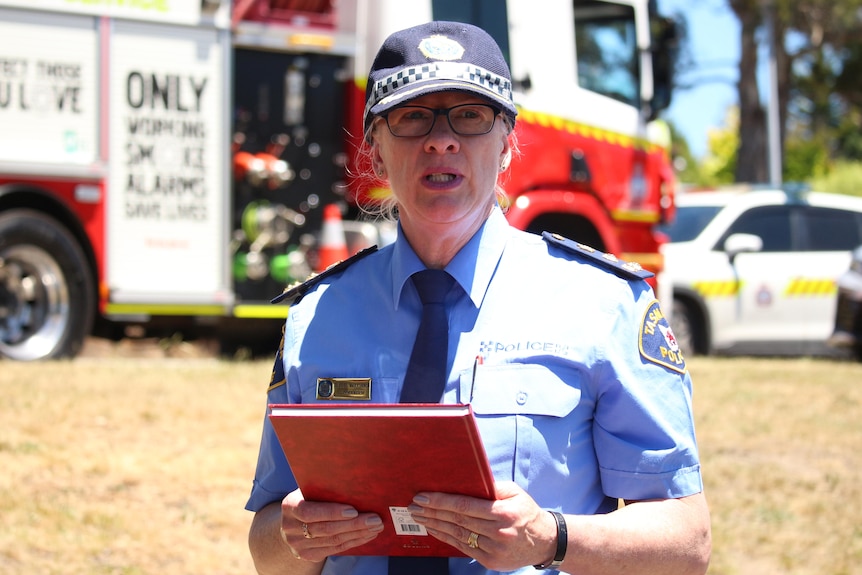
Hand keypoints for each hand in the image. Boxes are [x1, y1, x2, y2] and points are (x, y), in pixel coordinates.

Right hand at [279, 488, 384, 562]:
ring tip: (376, 526)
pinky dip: (354, 541)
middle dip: (354, 524)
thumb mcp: (309, 490)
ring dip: (358, 534)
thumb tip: (355, 484)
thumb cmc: (308, 498)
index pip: (309, 511)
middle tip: (375, 519)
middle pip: (326, 528)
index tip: (353, 510)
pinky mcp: (308, 555)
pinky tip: (367, 535)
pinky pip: (336, 549)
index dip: (331, 512)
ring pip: (333, 540)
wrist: (292, 522)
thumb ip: (324, 488)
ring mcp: (298, 545)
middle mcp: (290, 528)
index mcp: (289, 506)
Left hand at [406, 481, 557, 571]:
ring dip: (434, 526)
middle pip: (457, 521)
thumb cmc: (526, 511)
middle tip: (413, 506)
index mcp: (504, 513)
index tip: (422, 497)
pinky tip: (434, 529)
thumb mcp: (514, 493)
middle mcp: (498, 533)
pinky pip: (463, 548)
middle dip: (432, 512)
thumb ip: (491, 487)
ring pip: (457, 536)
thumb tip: (465, 481)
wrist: (543, 541)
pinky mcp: (490, 562)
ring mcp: (494, 550)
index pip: (465, 506)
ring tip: (418, 517)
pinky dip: (446, 538)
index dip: (441, 501)